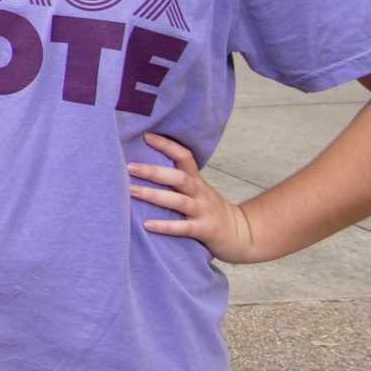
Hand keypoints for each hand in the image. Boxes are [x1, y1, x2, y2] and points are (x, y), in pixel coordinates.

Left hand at [129, 133, 258, 261]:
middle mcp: (200, 193)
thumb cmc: (210, 212)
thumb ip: (177, 182)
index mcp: (197, 181)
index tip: (146, 136)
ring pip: (178, 200)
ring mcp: (203, 211)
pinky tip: (146, 225)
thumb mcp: (198, 192)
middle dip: (153, 171)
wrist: (242, 235)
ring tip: (131, 191)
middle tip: (128, 167)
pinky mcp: (205, 230)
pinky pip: (183, 227)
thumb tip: (143, 168)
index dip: (167, 145)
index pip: (184, 157)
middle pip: (178, 177)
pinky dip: (165, 226)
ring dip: (154, 195)